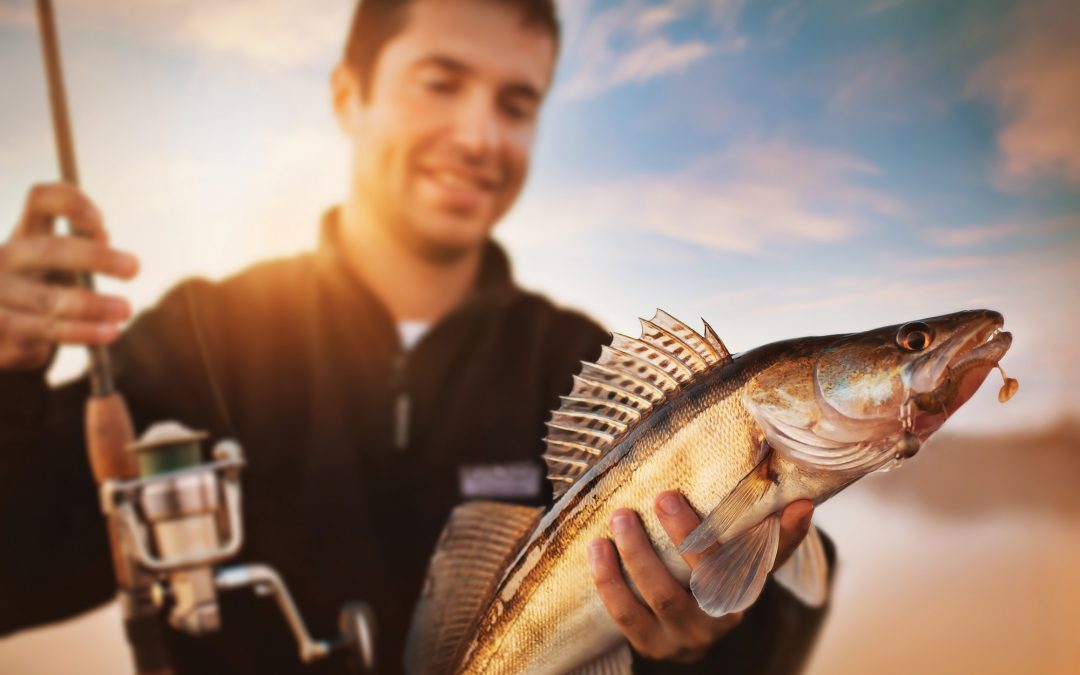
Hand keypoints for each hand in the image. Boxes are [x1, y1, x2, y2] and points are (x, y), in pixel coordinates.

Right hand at [0, 183, 137, 369]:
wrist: (0, 335)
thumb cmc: (40, 292)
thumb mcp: (58, 265)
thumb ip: (81, 248)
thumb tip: (102, 236)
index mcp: (25, 234)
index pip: (41, 199)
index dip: (73, 203)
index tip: (103, 226)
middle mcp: (5, 258)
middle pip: (48, 248)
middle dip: (95, 257)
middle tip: (134, 268)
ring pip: (47, 298)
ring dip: (92, 305)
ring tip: (126, 310)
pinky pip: (45, 331)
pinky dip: (81, 332)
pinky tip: (107, 333)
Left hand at [587, 493, 813, 663]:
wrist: (691, 637)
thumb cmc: (719, 582)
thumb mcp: (745, 563)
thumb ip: (772, 536)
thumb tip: (804, 502)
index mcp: (745, 593)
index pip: (757, 562)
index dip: (763, 535)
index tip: (771, 502)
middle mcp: (718, 619)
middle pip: (703, 580)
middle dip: (682, 536)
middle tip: (663, 496)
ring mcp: (682, 636)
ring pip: (660, 597)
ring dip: (636, 556)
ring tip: (620, 518)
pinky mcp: (650, 645)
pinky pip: (626, 615)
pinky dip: (609, 582)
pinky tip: (597, 549)